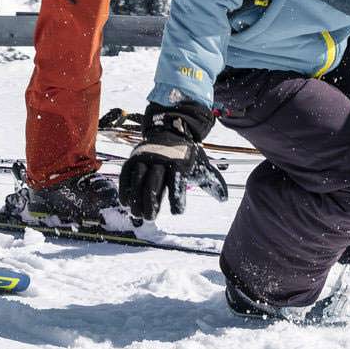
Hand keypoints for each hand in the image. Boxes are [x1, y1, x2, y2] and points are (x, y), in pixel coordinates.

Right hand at [118, 100, 216, 223]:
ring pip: (138, 179)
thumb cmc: (185, 154)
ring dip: (136, 198)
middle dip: (151, 202)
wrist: (169, 129)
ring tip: (137, 214)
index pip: (176, 181)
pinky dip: (125, 188)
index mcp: (179, 161)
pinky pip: (127, 174)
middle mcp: (161, 158)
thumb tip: (224, 198)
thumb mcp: (200, 163)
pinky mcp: (134, 158)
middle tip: (151, 218)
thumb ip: (211, 181)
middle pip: (154, 182)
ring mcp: (145, 157)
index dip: (177, 197)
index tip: (177, 212)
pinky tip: (125, 203)